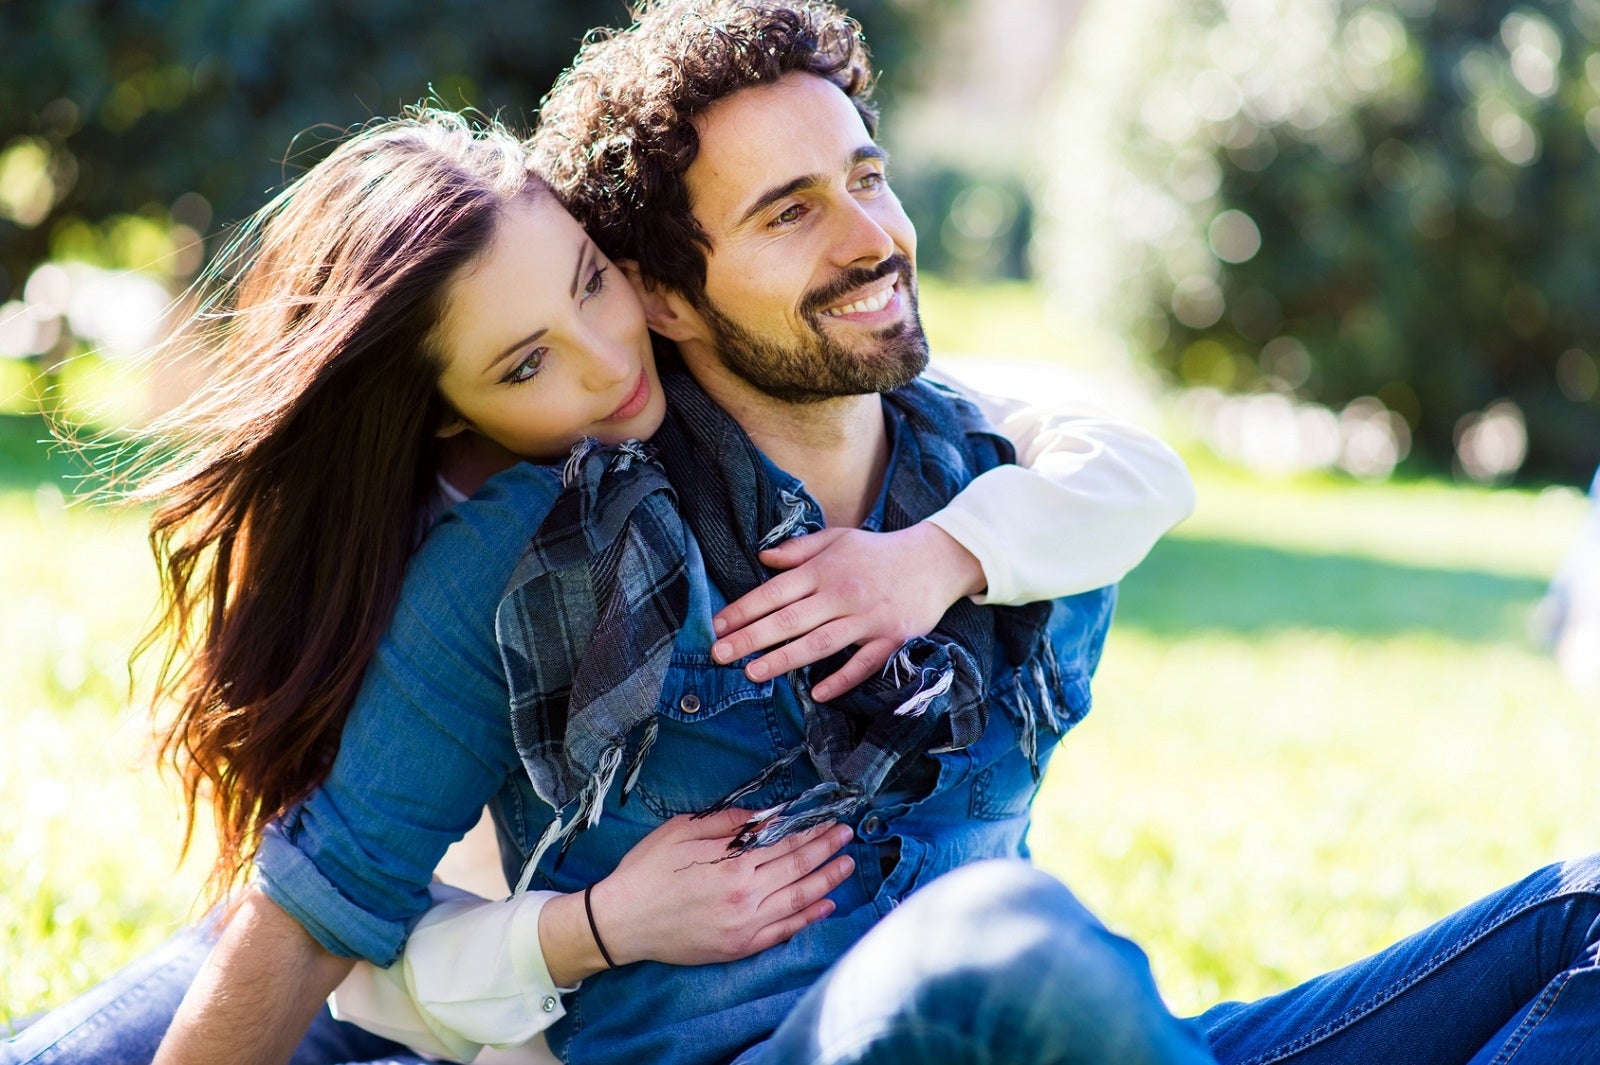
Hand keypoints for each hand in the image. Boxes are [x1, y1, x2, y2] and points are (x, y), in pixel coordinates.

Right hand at [582, 809, 853, 969]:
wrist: (622, 922)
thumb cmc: (647, 871)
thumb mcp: (682, 832)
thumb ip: (727, 824)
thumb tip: (765, 815)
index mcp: (732, 866)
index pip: (785, 845)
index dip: (812, 832)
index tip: (831, 821)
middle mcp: (745, 898)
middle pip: (797, 870)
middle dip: (826, 851)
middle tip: (848, 837)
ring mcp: (744, 927)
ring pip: (798, 901)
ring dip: (827, 882)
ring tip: (847, 867)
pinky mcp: (738, 947)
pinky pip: (783, 932)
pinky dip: (808, 918)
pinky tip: (825, 905)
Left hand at [710, 524, 985, 700]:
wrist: (936, 559)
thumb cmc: (879, 551)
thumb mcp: (838, 538)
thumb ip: (799, 549)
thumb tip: (762, 558)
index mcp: (825, 569)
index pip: (776, 591)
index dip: (744, 609)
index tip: (717, 626)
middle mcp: (843, 593)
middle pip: (790, 619)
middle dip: (752, 638)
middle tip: (719, 654)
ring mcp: (869, 618)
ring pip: (820, 643)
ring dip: (785, 660)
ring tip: (753, 673)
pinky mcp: (893, 637)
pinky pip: (865, 663)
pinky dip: (842, 679)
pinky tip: (817, 693)